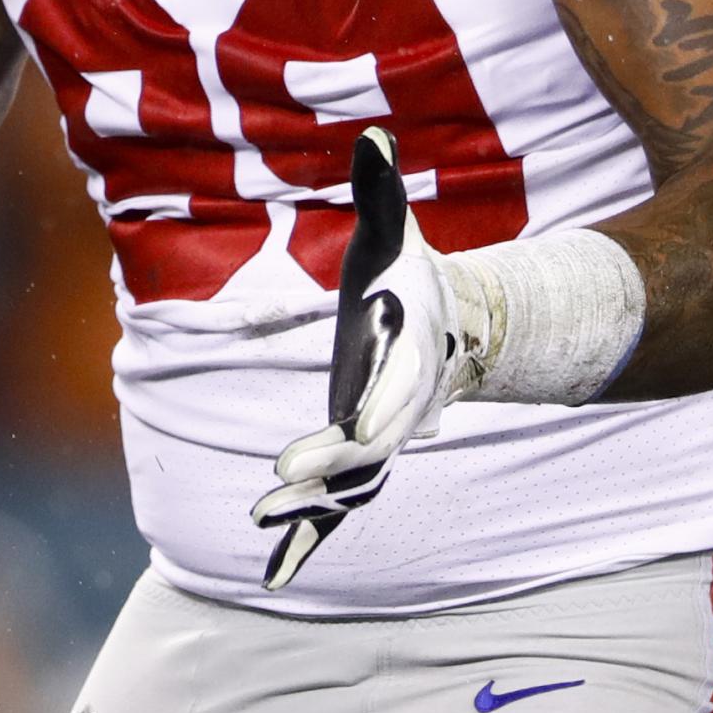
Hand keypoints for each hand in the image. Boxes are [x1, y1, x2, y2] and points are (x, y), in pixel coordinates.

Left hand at [251, 128, 483, 589]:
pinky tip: (271, 578)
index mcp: (405, 364)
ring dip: (310, 513)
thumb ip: (382, 191)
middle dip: (328, 467)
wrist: (444, 330)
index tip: (346, 435)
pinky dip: (305, 545)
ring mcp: (374, 442)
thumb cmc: (409, 280)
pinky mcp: (352, 459)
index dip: (368, 418)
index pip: (392, 397)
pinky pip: (332, 510)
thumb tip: (373, 135)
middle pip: (366, 450)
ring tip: (267, 526)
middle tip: (284, 479)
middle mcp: (394, 412)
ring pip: (347, 489)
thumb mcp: (394, 234)